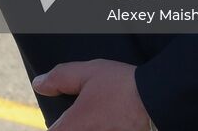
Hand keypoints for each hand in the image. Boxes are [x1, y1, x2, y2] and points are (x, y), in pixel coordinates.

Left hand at [33, 59, 150, 130]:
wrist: (158, 99)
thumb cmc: (122, 86)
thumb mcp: (87, 73)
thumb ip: (59, 78)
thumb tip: (39, 85)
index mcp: (73, 127)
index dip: (57, 125)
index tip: (66, 117)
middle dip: (74, 125)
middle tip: (88, 114)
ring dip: (91, 126)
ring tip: (103, 117)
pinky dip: (106, 128)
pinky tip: (113, 121)